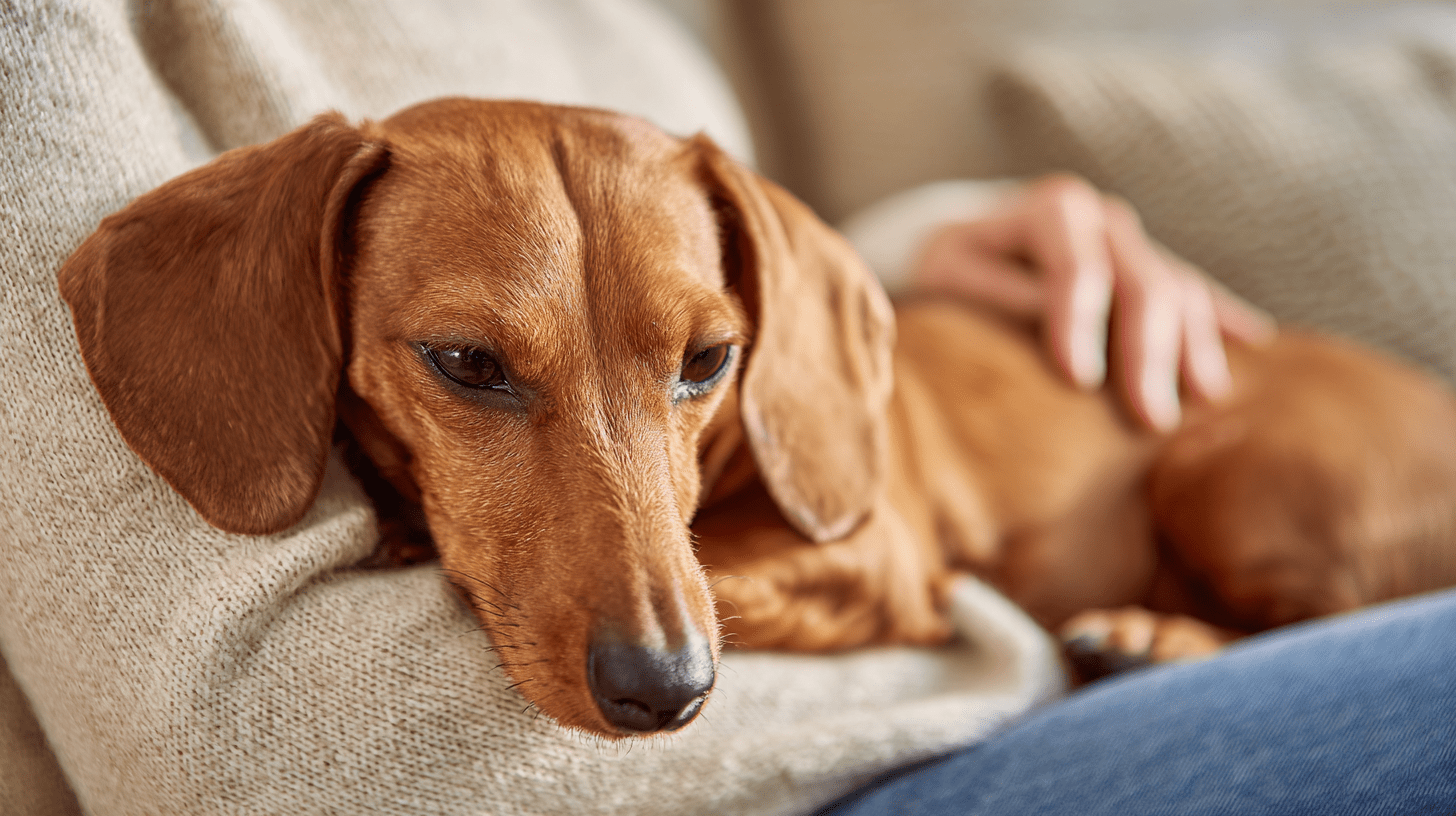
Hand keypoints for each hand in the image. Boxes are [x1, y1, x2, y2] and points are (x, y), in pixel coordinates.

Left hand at [913, 174, 1274, 430]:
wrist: (967, 244)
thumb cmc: (950, 272)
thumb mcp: (954, 279)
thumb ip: (998, 297)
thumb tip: (1049, 328)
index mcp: (1054, 211)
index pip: (1078, 270)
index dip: (1081, 324)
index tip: (1077, 381)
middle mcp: (1105, 220)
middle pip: (1144, 284)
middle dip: (1149, 354)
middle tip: (1150, 419)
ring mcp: (1135, 244)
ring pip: (1180, 290)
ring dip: (1193, 349)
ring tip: (1199, 403)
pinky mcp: (1152, 269)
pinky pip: (1198, 294)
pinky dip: (1219, 323)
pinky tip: (1250, 346)